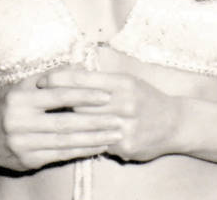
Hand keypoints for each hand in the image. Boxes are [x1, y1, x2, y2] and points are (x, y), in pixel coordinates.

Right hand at [0, 74, 122, 171]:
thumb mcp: (25, 87)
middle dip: (95, 121)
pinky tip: (98, 146)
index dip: (83, 96)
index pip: (57, 96)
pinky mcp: (29, 159)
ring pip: (65, 141)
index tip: (106, 96)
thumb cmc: (13, 108)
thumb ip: (51, 76)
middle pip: (64, 122)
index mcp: (20, 99)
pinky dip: (82, 151)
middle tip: (118, 120)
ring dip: (93, 139)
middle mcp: (20, 121)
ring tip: (114, 135)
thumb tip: (79, 65)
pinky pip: (61, 155)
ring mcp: (23, 143)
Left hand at [37, 69, 182, 161]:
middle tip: (41, 102)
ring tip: (55, 120)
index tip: (42, 81)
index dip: (59, 79)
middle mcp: (125, 103)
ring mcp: (126, 126)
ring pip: (86, 124)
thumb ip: (99, 79)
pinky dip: (90, 139)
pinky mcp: (126, 146)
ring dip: (71, 123)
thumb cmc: (145, 98)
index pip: (83, 80)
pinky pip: (98, 142)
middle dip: (61, 104)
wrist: (175, 123)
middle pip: (80, 104)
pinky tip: (82, 137)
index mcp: (122, 83)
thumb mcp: (126, 81)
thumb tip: (67, 71)